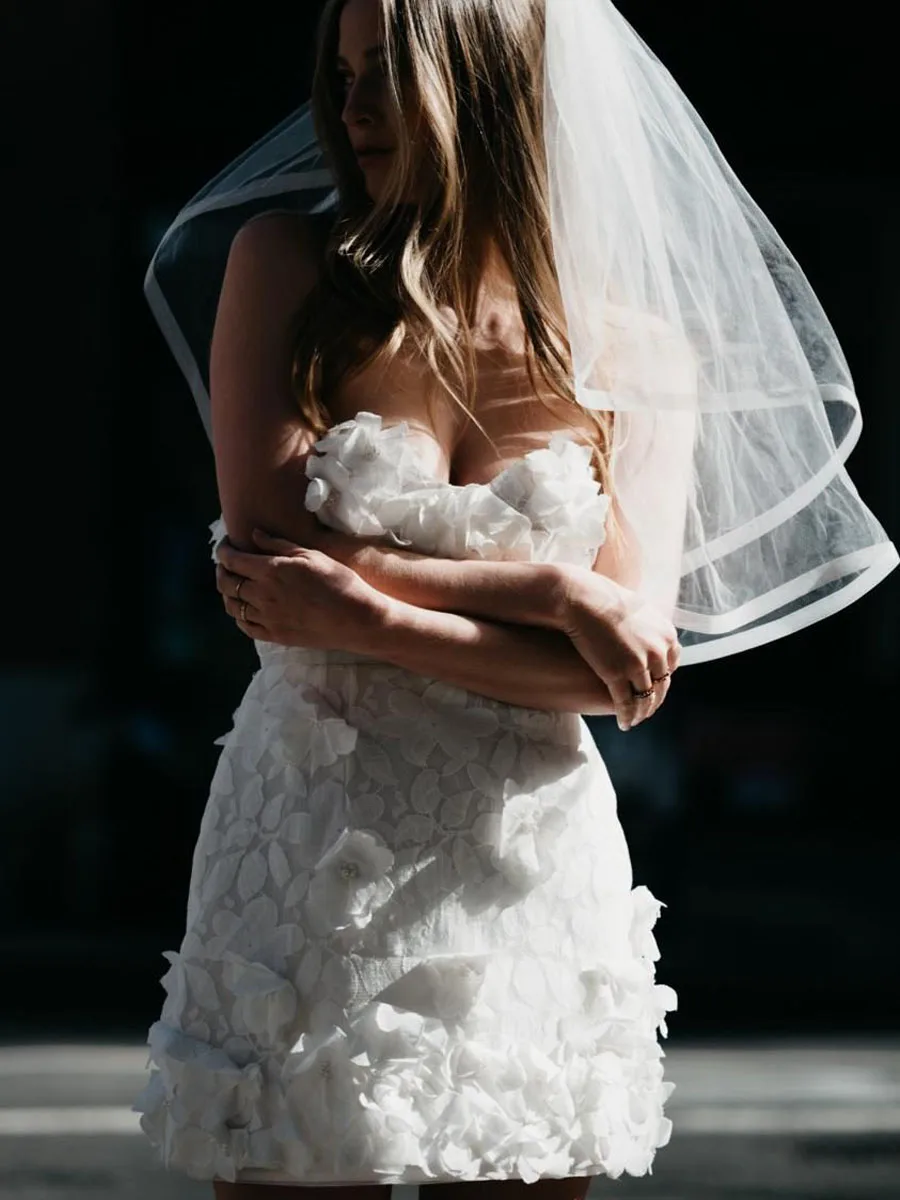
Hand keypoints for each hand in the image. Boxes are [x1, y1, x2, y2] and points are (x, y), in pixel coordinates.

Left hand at [214, 528, 386, 650]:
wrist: (357, 619)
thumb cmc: (339, 582)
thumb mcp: (312, 556)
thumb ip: (279, 545)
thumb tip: (255, 535)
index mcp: (271, 571)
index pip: (232, 560)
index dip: (223, 550)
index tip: (227, 544)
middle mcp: (263, 595)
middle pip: (226, 583)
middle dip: (222, 570)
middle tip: (228, 563)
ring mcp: (267, 618)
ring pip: (232, 606)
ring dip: (228, 593)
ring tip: (236, 585)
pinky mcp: (275, 636)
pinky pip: (246, 627)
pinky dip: (239, 616)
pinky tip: (246, 609)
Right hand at [556, 566, 680, 730]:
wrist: (583, 599)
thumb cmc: (605, 599)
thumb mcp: (639, 610)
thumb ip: (650, 627)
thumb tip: (650, 633)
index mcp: (667, 636)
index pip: (670, 667)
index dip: (662, 681)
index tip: (654, 689)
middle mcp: (659, 651)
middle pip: (662, 686)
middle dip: (654, 702)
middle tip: (646, 711)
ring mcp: (639, 664)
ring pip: (646, 698)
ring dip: (642, 713)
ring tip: (635, 721)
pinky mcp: (618, 674)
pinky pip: (626, 702)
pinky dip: (627, 716)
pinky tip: (624, 723)